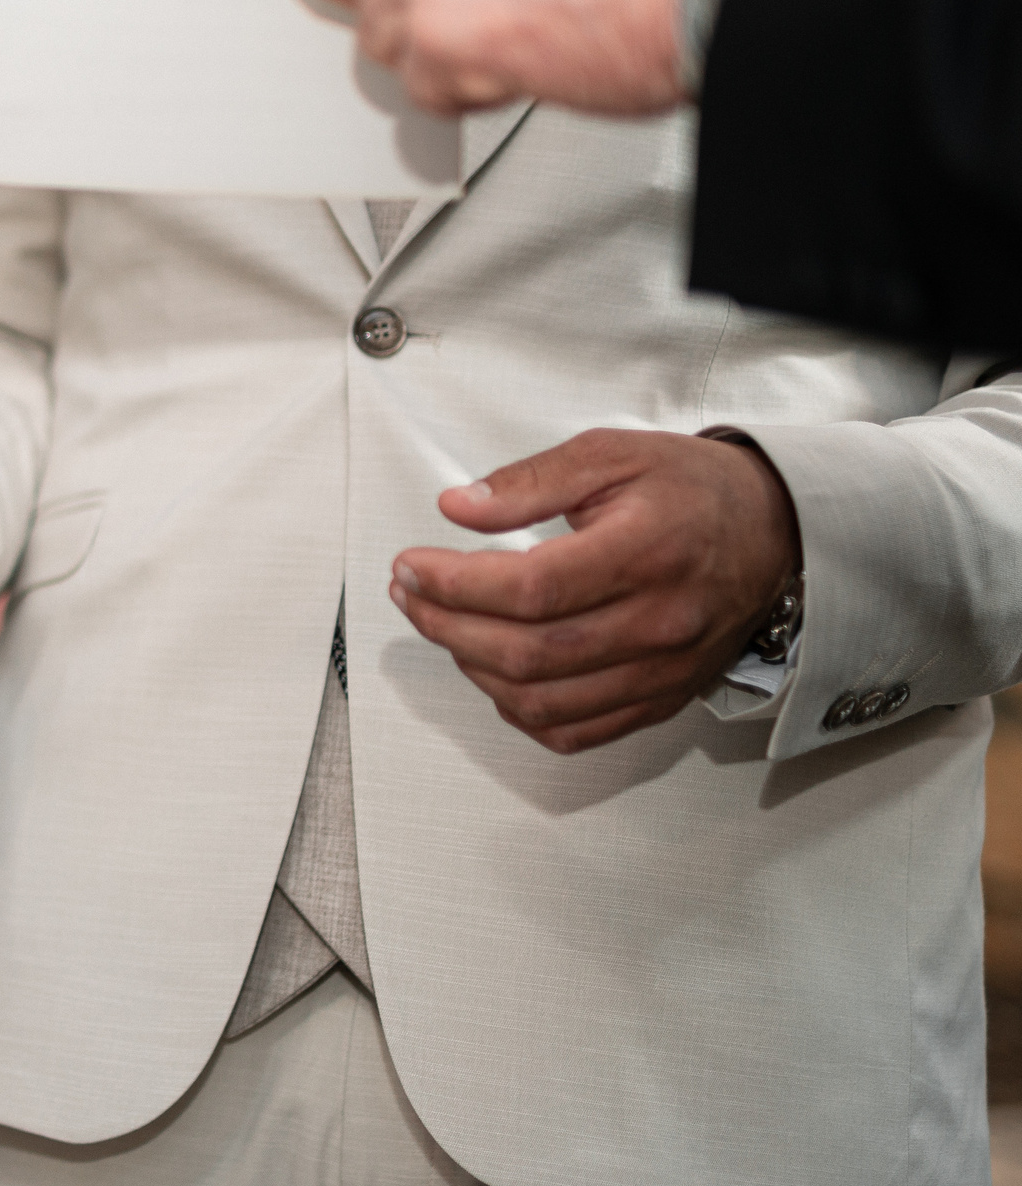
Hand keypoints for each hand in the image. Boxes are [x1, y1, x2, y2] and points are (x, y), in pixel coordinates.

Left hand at [388, 430, 800, 752]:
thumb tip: (457, 507)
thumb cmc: (694, 490)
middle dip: (447, 625)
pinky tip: (492, 671)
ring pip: (543, 700)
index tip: (410, 565)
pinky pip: (575, 731)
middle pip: (528, 652)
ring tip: (444, 625)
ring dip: (472, 669)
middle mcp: (659, 623)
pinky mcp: (660, 699)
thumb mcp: (611, 454)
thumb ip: (529, 482)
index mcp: (647, 553)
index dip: (454, 583)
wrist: (775, 532)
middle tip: (411, 594)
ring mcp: (661, 671)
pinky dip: (519, 711)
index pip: (531, 589)